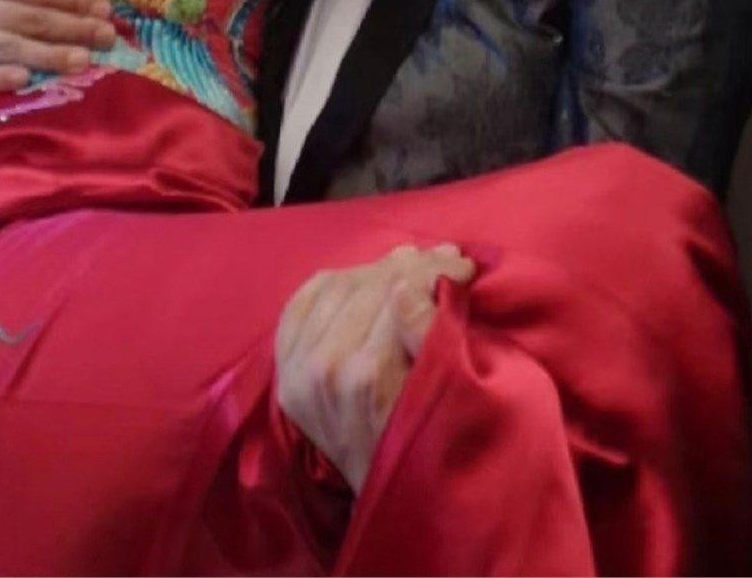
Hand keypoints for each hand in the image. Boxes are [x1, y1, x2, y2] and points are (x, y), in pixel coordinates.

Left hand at [275, 243, 473, 493]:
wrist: (384, 496)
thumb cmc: (429, 446)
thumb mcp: (446, 398)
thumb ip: (431, 334)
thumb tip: (418, 279)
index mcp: (367, 376)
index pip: (398, 293)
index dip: (435, 271)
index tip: (465, 265)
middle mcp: (323, 368)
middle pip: (368, 285)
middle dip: (413, 264)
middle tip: (447, 256)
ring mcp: (297, 368)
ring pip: (337, 284)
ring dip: (378, 268)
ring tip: (412, 262)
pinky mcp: (285, 368)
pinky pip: (303, 300)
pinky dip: (334, 282)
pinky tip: (362, 278)